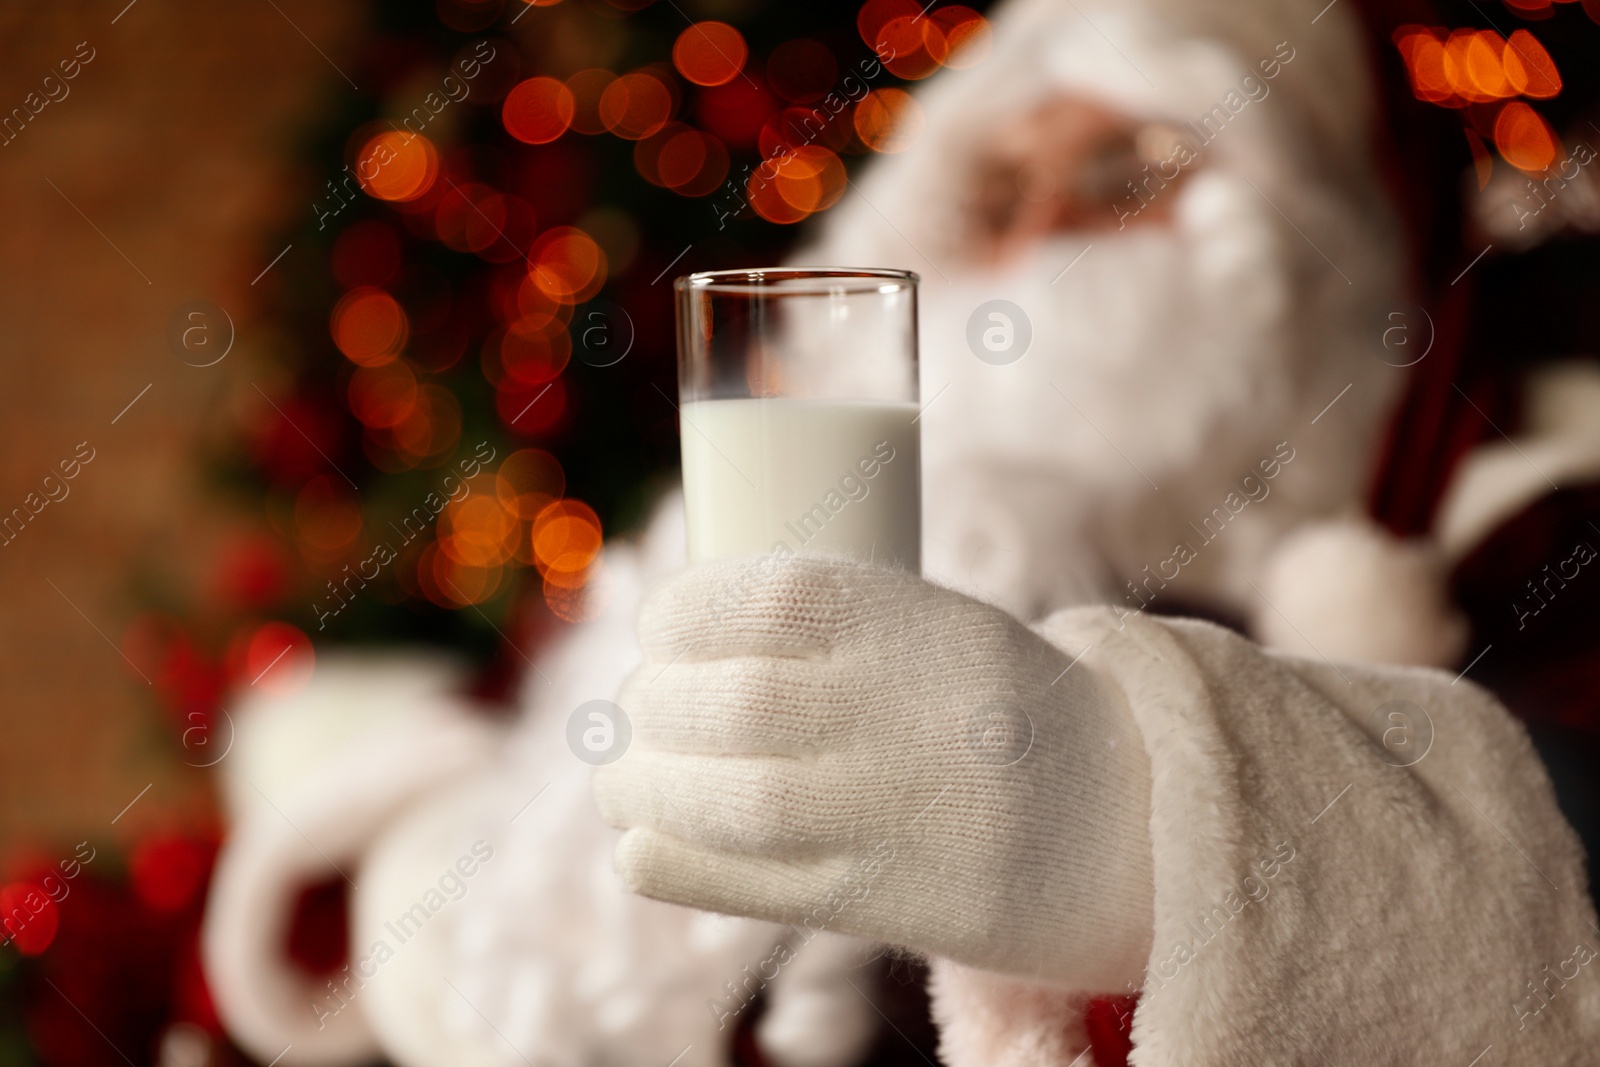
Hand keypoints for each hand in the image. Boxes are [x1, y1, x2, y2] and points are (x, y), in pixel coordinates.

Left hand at [594, 555, 1153, 987]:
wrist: (1122, 816)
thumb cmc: (998, 704)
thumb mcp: (936, 626)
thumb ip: (829, 625)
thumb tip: (676, 630)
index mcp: (921, 628)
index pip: (770, 600)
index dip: (685, 612)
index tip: (658, 626)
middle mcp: (908, 719)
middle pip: (736, 706)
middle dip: (654, 705)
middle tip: (633, 708)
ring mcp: (899, 816)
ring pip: (733, 802)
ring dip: (646, 787)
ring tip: (620, 778)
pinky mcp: (889, 901)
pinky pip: (758, 888)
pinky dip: (675, 864)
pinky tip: (639, 845)